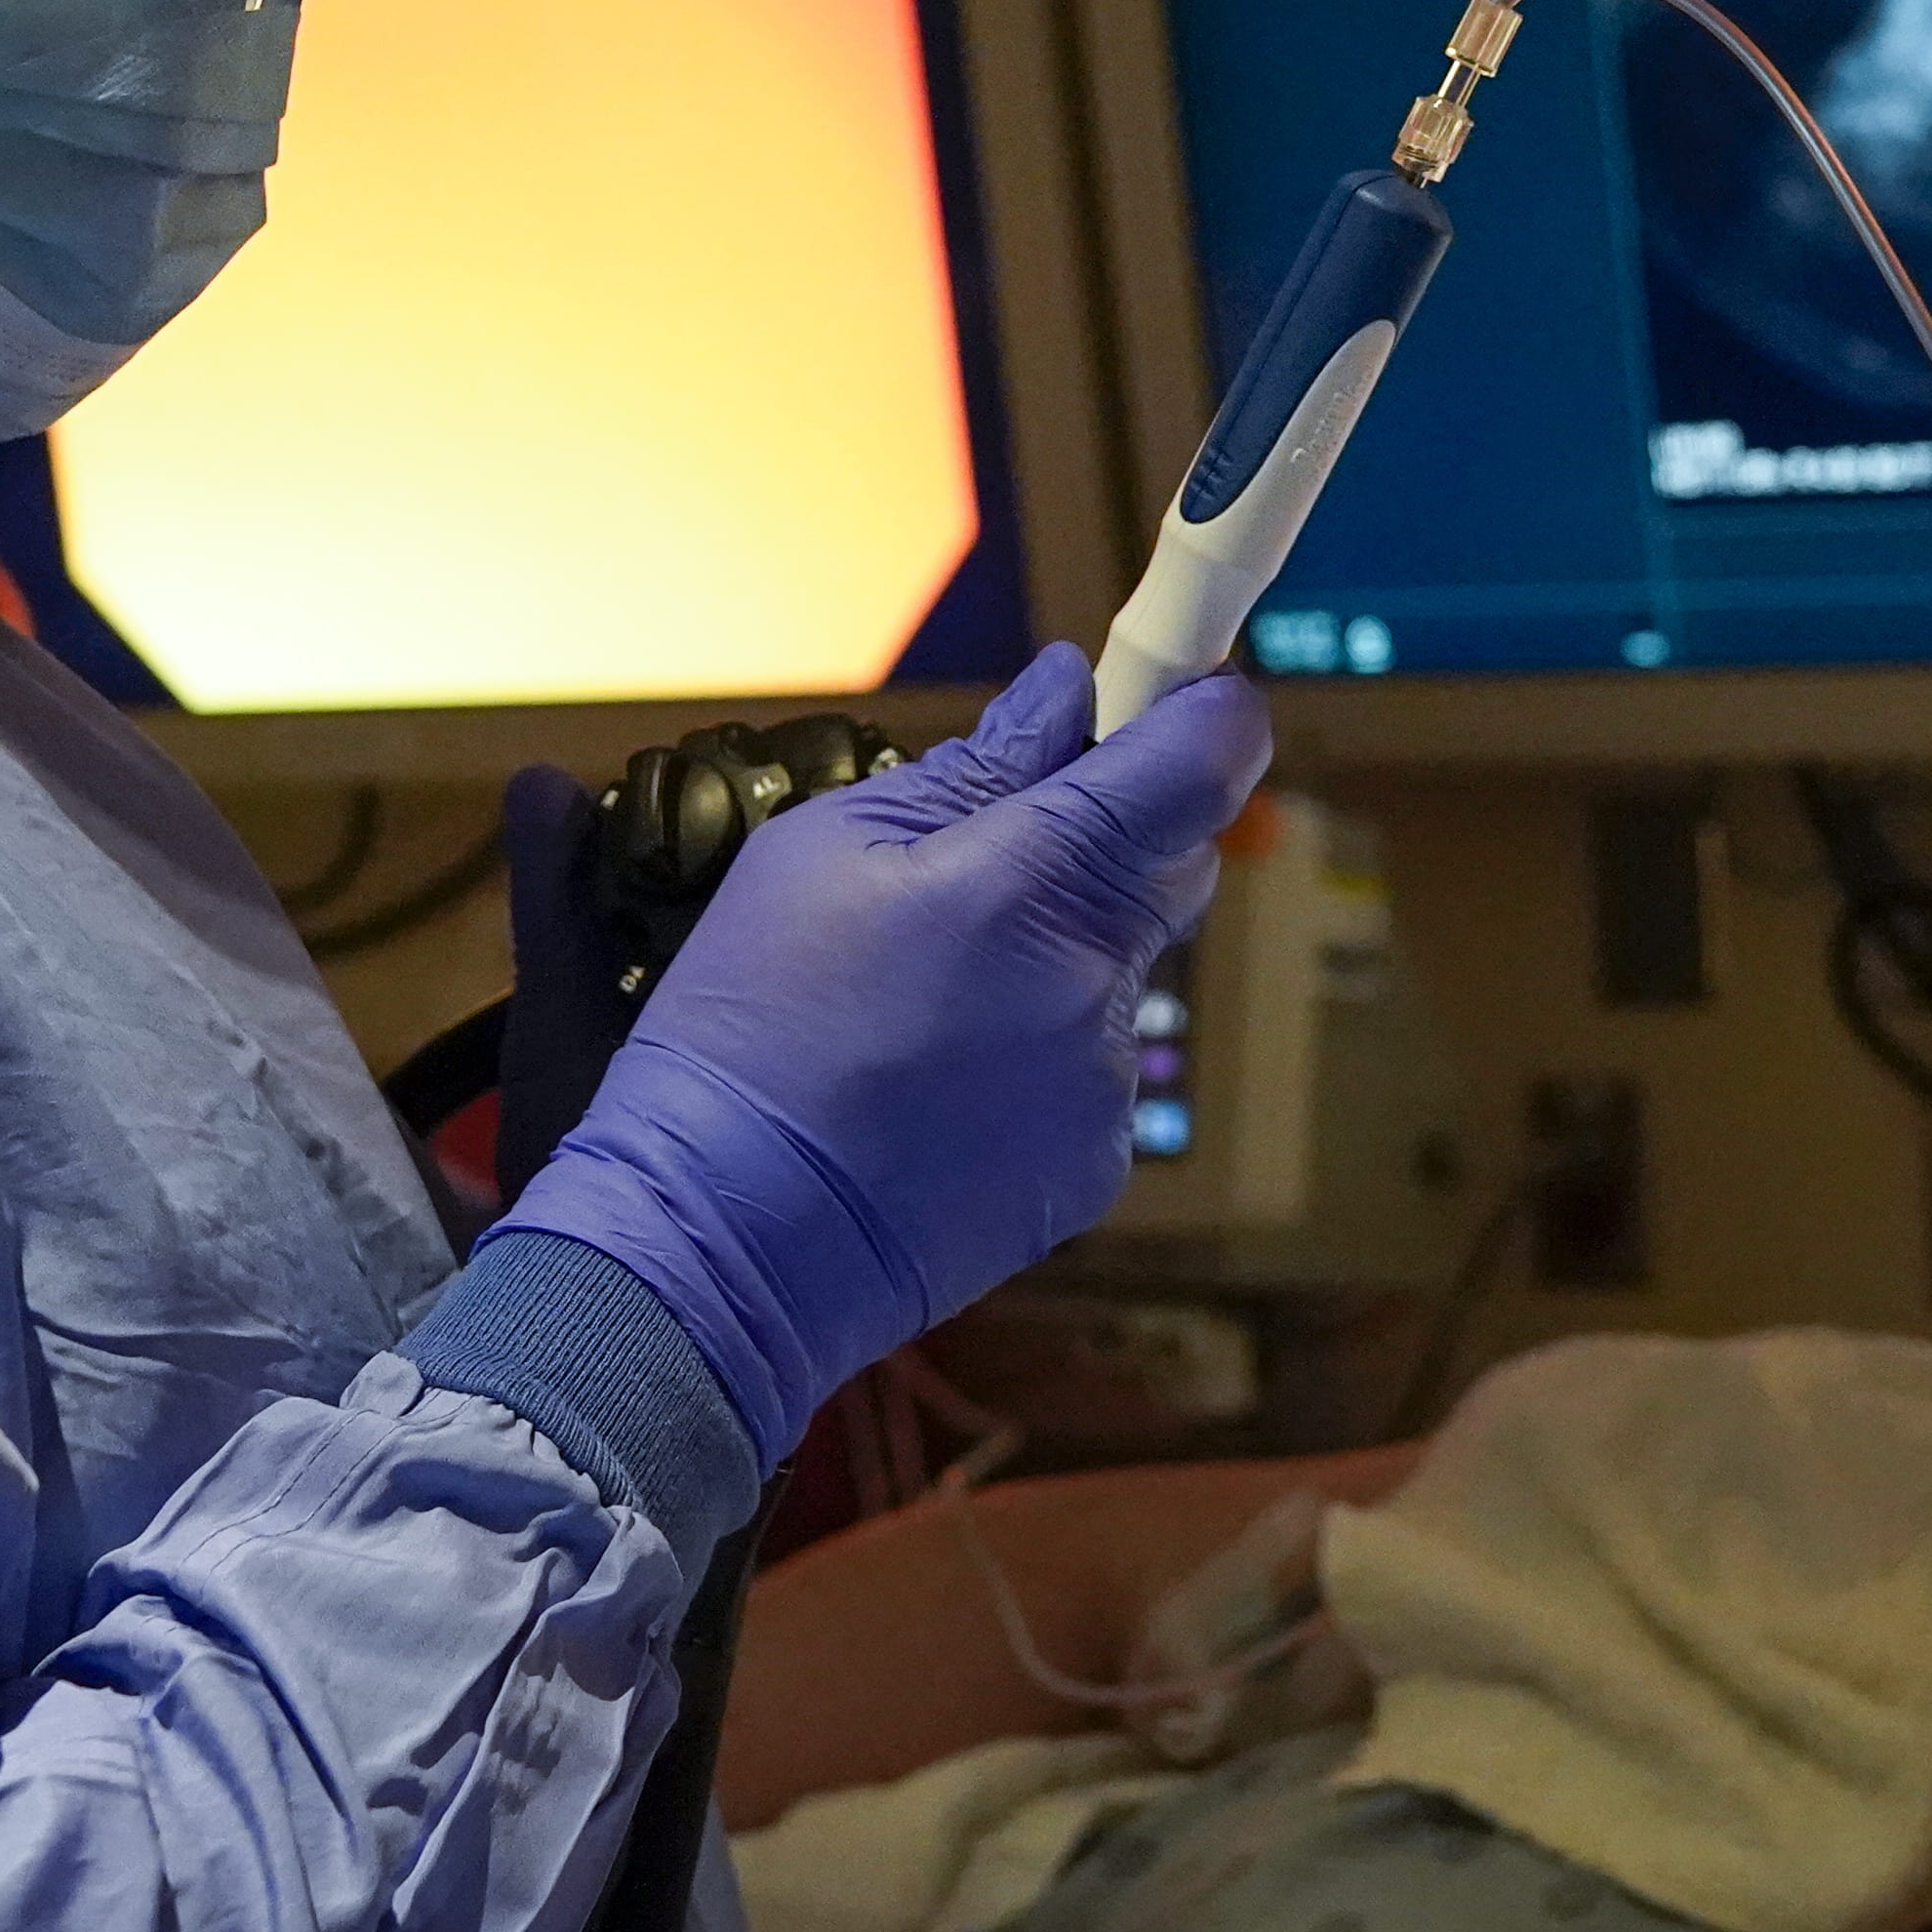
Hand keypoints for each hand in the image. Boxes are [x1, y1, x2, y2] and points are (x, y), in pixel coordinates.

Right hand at [481, 647, 1270, 1465]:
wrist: (726, 1242)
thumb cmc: (747, 1033)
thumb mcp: (822, 854)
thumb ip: (970, 770)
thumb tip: (1057, 695)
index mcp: (1035, 879)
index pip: (1203, 760)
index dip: (1205, 710)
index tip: (1177, 689)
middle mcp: (1098, 979)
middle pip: (1172, 861)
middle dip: (1107, 833)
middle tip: (989, 851)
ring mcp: (1105, 1081)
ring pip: (1119, 969)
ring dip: (1054, 954)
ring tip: (920, 1001)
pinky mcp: (1095, 1164)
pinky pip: (1089, 1068)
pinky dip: (1033, 1055)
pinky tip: (932, 1083)